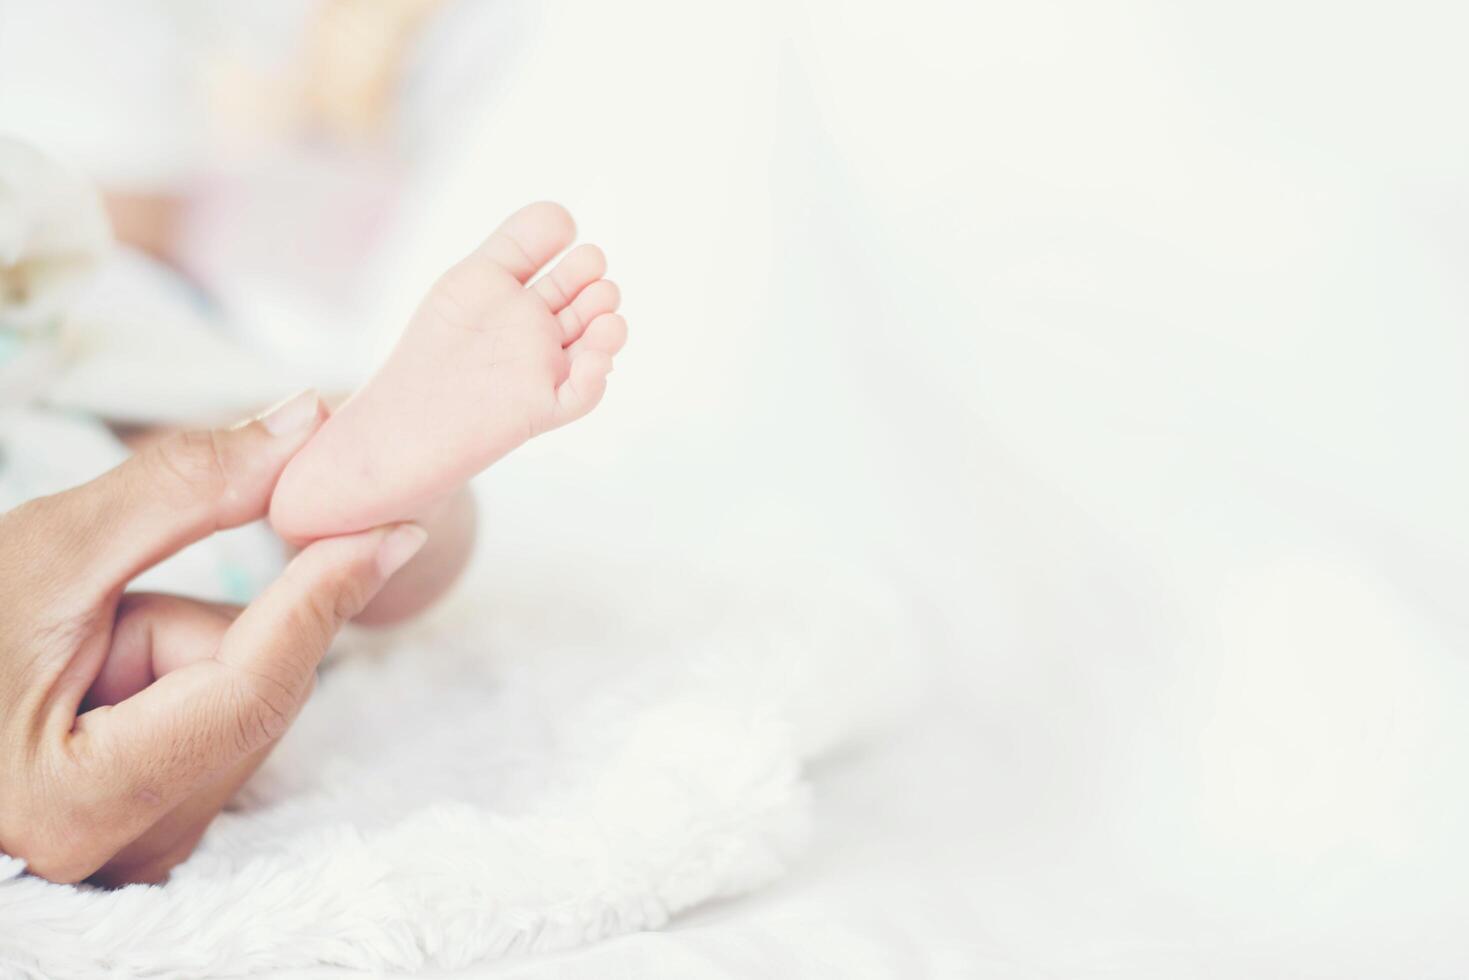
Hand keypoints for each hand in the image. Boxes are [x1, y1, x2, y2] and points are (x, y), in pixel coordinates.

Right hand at [0, 393, 425, 883]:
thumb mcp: (44, 552)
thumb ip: (181, 489)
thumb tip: (306, 422)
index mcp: (82, 804)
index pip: (255, 683)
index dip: (326, 593)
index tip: (397, 526)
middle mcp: (125, 852)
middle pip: (249, 690)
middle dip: (184, 625)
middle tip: (83, 626)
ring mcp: (140, 855)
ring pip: (236, 704)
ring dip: (170, 655)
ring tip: (65, 663)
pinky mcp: (148, 834)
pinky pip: (214, 727)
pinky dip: (171, 686)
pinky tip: (87, 691)